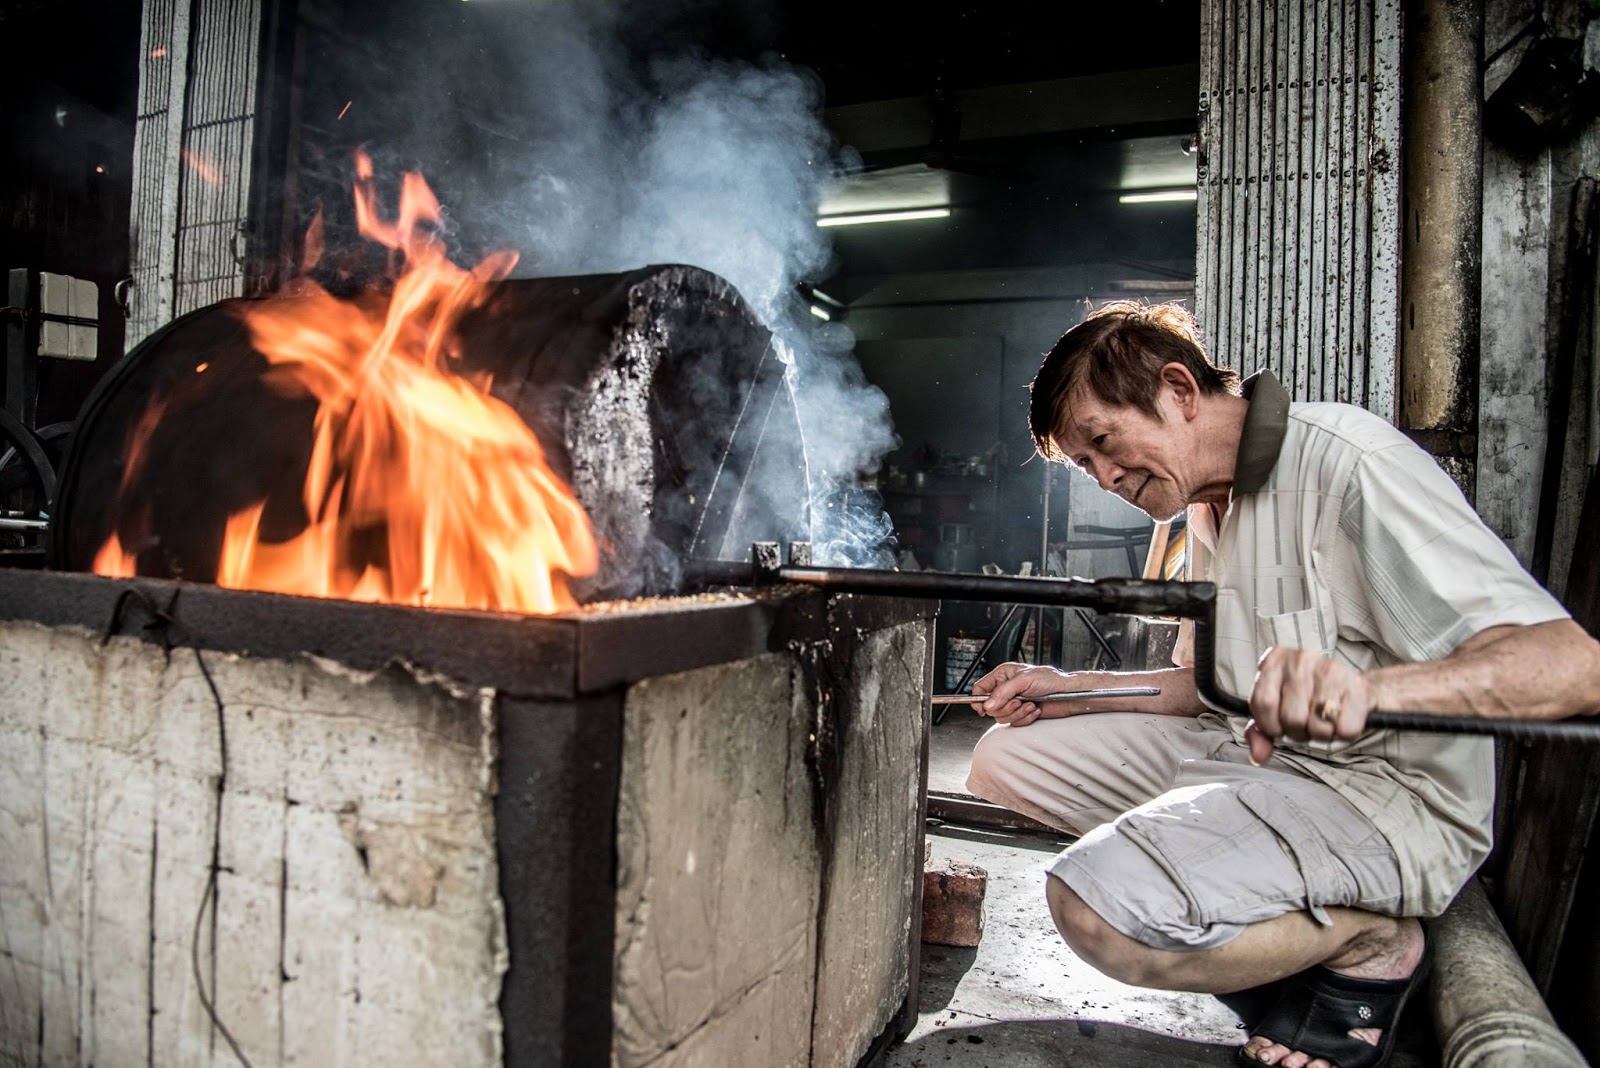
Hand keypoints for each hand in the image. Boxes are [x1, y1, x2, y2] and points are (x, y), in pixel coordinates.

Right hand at [969, 662, 1074, 727]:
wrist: (1067, 695)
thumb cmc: (1050, 680)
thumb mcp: (1024, 680)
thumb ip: (1003, 692)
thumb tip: (988, 704)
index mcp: (1003, 675)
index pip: (980, 688)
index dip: (979, 699)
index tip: (983, 709)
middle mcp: (1006, 689)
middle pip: (990, 706)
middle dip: (1006, 707)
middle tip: (1018, 701)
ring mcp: (1013, 702)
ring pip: (1002, 717)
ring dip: (1018, 713)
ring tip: (1030, 704)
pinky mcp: (1021, 714)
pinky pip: (1014, 722)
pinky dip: (1026, 718)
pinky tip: (1035, 709)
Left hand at [1245, 646, 1375, 764]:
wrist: (1350, 684)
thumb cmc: (1305, 697)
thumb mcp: (1276, 707)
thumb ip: (1260, 732)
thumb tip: (1258, 756)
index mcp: (1275, 660)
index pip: (1263, 703)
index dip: (1271, 725)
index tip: (1279, 725)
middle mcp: (1301, 660)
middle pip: (1292, 717)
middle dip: (1298, 731)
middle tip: (1306, 723)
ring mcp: (1330, 670)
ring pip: (1318, 726)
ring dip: (1321, 734)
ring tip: (1323, 720)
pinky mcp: (1357, 686)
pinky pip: (1345, 729)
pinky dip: (1343, 734)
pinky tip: (1340, 719)